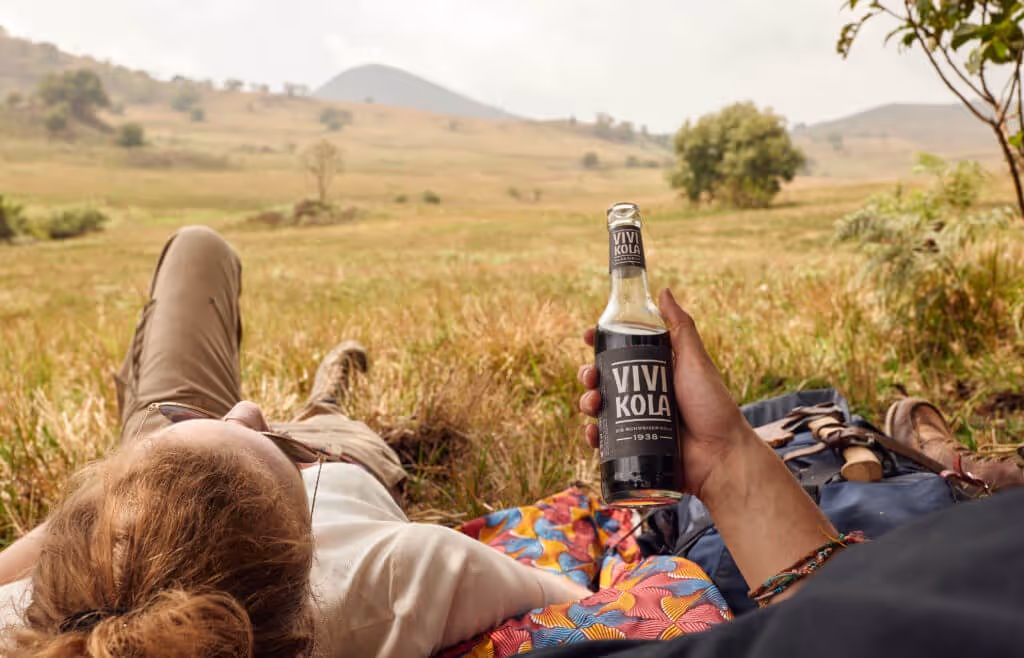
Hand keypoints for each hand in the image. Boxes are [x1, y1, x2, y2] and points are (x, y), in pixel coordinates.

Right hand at [578, 288, 752, 500]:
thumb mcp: (695, 361)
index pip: (622, 352)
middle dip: (589, 375)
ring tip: (593, 404)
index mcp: (656, 371)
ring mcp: (637, 421)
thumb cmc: (714, 406)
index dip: (602, 343)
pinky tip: (592, 433)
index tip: (588, 336)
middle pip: (605, 379)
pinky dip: (593, 435)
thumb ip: (680, 327)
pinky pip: (605, 440)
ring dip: (588, 402)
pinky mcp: (634, 446)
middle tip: (589, 376)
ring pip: (600, 408)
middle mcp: (644, 394)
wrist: (721, 456)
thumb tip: (663, 291)